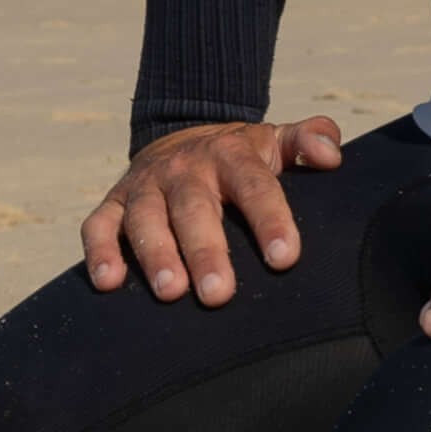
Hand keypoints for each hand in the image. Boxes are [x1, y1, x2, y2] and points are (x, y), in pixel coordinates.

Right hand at [85, 115, 343, 301]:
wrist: (182, 136)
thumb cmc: (241, 158)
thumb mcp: (276, 141)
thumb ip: (309, 141)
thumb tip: (331, 155)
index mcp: (231, 155)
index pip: (254, 186)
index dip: (270, 219)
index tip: (284, 258)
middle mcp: (185, 168)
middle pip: (194, 208)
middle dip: (205, 251)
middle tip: (217, 294)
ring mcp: (145, 185)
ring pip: (146, 218)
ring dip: (154, 255)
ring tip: (169, 293)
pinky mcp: (113, 202)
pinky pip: (99, 225)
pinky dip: (100, 252)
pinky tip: (107, 283)